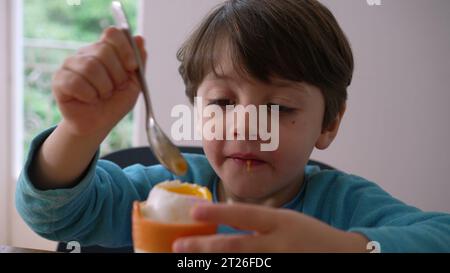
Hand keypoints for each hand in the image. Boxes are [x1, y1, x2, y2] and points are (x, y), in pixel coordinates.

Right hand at [52, 27, 146, 135]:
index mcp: (105, 50)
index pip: (112, 33)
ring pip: (90, 66)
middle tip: (115, 89)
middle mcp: (86, 53)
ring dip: (103, 88)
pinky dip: (88, 95)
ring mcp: (70, 64)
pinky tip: (88, 99)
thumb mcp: (134, 84)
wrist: (99, 124)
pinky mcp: (59, 79)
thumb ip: (138, 62)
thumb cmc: (114, 102)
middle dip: (116, 75)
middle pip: (103, 50)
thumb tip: (139, 38)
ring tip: (102, 96)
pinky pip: (75, 82)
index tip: (132, 67)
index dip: (125, 49)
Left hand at [172, 203, 368, 252]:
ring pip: (240, 265)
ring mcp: (279, 263)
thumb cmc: (312, 236)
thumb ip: (260, 222)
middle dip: (204, 247)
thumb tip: (226, 220)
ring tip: (188, 261)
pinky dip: (232, 271)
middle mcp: (279, 244)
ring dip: (213, 264)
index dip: (218, 212)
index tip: (193, 211)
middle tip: (178, 246)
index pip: (245, 214)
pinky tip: (215, 269)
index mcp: (280, 222)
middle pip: (236, 247)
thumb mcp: (287, 220)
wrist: (345, 256)